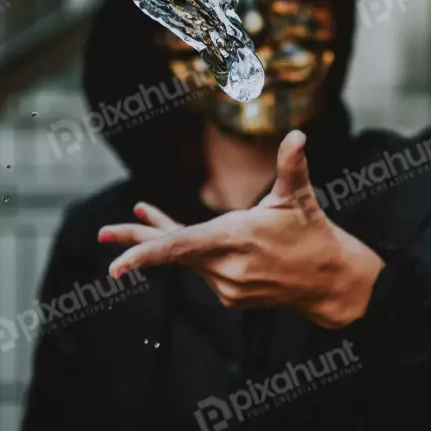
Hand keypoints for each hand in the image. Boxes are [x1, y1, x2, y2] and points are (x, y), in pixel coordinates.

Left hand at [98, 130, 383, 328]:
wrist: (329, 280)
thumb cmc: (312, 231)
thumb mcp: (300, 197)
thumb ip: (292, 166)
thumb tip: (298, 134)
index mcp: (237, 238)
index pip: (182, 246)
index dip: (146, 253)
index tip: (116, 265)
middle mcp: (227, 267)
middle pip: (172, 252)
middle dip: (135, 241)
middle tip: (101, 234)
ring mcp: (227, 287)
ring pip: (185, 258)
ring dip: (165, 238)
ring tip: (142, 212)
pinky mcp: (230, 296)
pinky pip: (200, 268)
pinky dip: (191, 251)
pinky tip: (195, 237)